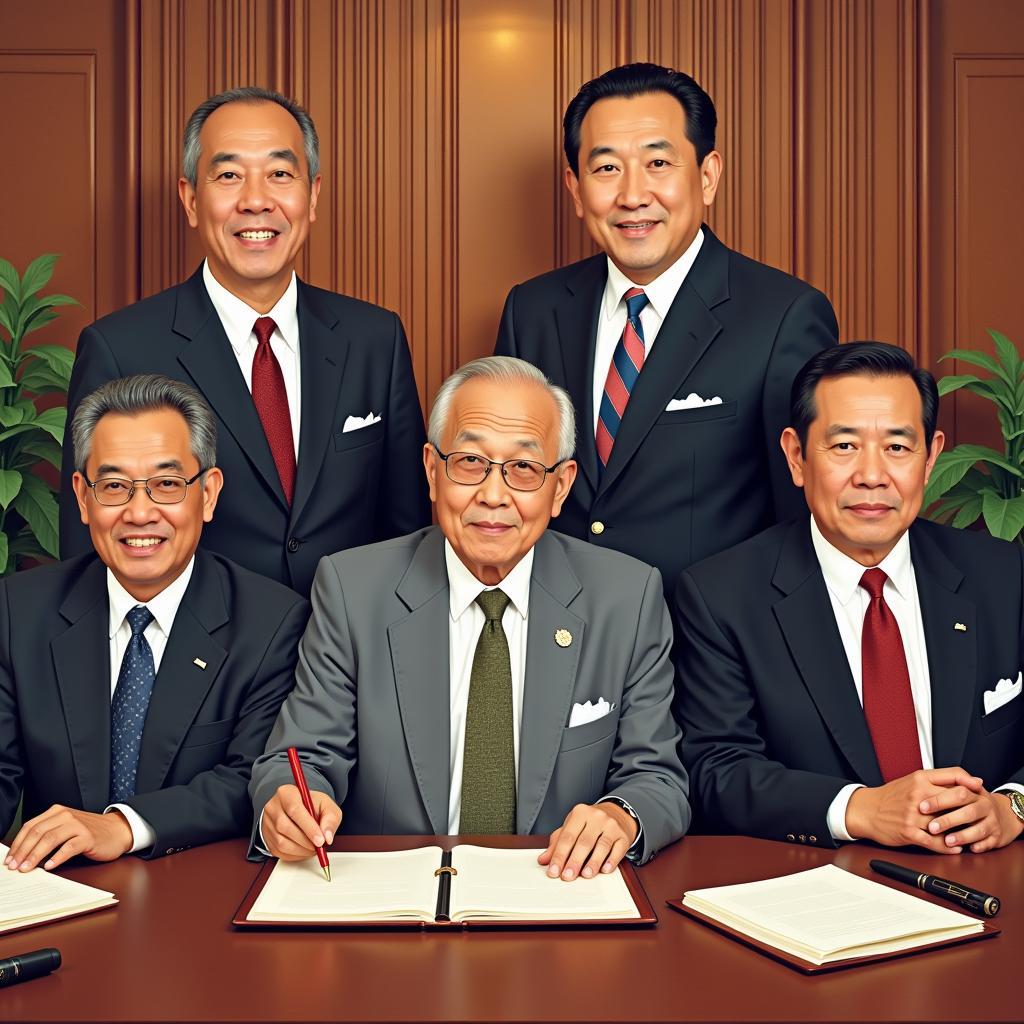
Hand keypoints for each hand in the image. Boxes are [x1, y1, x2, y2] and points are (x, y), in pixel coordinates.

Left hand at [5, 805, 133, 871]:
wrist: (117, 831)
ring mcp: (78, 825)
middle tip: (14, 867)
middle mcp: (66, 815)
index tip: (9, 860)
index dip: (17, 844)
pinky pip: (69, 847)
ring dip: (35, 855)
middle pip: (38, 832)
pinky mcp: (88, 837)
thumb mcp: (66, 828)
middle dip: (23, 851)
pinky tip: (49, 866)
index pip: (30, 826)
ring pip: (50, 839)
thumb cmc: (88, 833)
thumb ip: (47, 834)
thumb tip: (22, 854)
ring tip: (27, 868)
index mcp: (57, 812)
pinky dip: (56, 858)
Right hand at [261, 784, 341, 861]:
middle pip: (285, 827)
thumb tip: (327, 836)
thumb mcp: (326, 805)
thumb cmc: (312, 805)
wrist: (300, 808)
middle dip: (306, 841)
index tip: (321, 840)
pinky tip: (305, 850)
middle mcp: (273, 807)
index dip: (308, 827)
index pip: (294, 809)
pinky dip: (295, 855)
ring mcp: (267, 824)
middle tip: (320, 845)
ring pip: (281, 842)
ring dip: (301, 850)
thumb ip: (330, 818)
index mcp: (286, 793)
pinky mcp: (267, 838)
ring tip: (314, 847)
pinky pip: (279, 852)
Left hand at [537, 801, 637, 880]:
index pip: (567, 836)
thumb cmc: (589, 823)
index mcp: (580, 813)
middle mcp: (596, 817)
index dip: (559, 855)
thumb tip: (544, 860)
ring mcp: (612, 825)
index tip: (554, 871)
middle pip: (584, 842)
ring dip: (593, 862)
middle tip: (568, 876)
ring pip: (602, 846)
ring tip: (585, 875)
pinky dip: (611, 861)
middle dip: (575, 861)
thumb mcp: (572, 827)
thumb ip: (558, 843)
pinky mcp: (623, 836)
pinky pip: (618, 849)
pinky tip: (605, 870)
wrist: (616, 814)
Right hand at [846, 767, 983, 852]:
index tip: (979, 789)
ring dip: (962, 831)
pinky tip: (955, 847)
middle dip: (970, 808)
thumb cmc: (890, 797)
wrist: (865, 810)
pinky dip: (949, 847)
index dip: (970, 782)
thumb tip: (965, 781)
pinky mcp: (910, 832)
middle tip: (978, 815)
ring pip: (949, 823)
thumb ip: (935, 779)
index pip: (953, 776)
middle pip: (955, 799)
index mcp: (919, 779)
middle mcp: (918, 795)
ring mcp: (914, 815)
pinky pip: (936, 842)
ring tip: (970, 834)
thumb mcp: (910, 781)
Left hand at [920, 786, 1023, 852]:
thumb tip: (923, 782)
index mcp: (973, 792)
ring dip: (963, 836)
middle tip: (931, 827)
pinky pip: (990, 843)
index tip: (922, 807)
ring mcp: (992, 822)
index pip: (957, 793)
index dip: (939, 800)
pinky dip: (980, 846)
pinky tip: (969, 848)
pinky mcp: (997, 837)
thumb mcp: (960, 788)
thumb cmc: (973, 801)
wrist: (1003, 813)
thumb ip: (945, 783)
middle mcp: (985, 806)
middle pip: (968, 812)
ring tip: (947, 841)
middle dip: (949, 820)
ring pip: (979, 829)